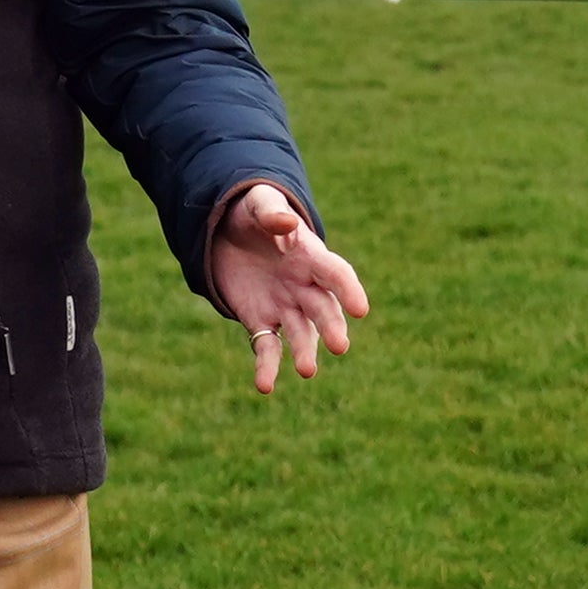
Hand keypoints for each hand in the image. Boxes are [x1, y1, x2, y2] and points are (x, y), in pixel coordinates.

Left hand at [204, 182, 367, 393]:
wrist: (227, 232)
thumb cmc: (252, 212)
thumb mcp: (258, 202)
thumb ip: (271, 212)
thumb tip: (287, 224)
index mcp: (310, 256)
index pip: (336, 274)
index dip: (349, 290)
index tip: (361, 309)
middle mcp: (304, 286)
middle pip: (323, 309)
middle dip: (332, 327)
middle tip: (339, 346)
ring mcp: (284, 306)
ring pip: (301, 334)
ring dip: (305, 352)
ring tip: (307, 370)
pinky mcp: (260, 321)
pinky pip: (267, 348)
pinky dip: (267, 367)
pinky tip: (264, 386)